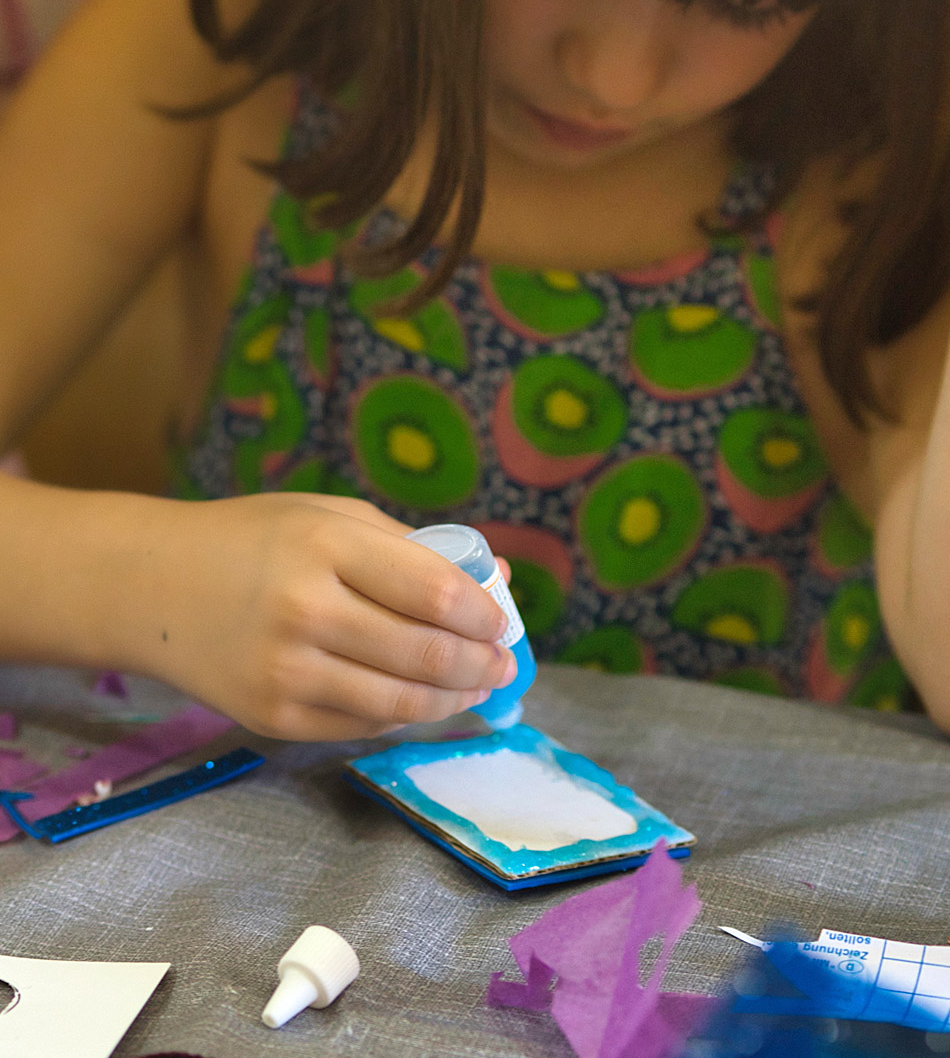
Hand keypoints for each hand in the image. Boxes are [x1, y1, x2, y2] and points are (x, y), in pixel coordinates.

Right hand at [134, 493, 515, 739]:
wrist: (152, 587)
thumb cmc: (255, 540)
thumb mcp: (331, 518)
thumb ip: (413, 548)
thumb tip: (496, 578)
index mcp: (325, 546)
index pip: (434, 590)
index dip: (484, 614)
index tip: (502, 623)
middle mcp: (305, 610)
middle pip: (427, 653)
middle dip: (481, 665)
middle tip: (503, 665)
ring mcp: (286, 671)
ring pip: (402, 702)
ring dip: (455, 699)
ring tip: (476, 687)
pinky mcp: (273, 717)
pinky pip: (363, 724)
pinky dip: (404, 715)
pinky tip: (421, 699)